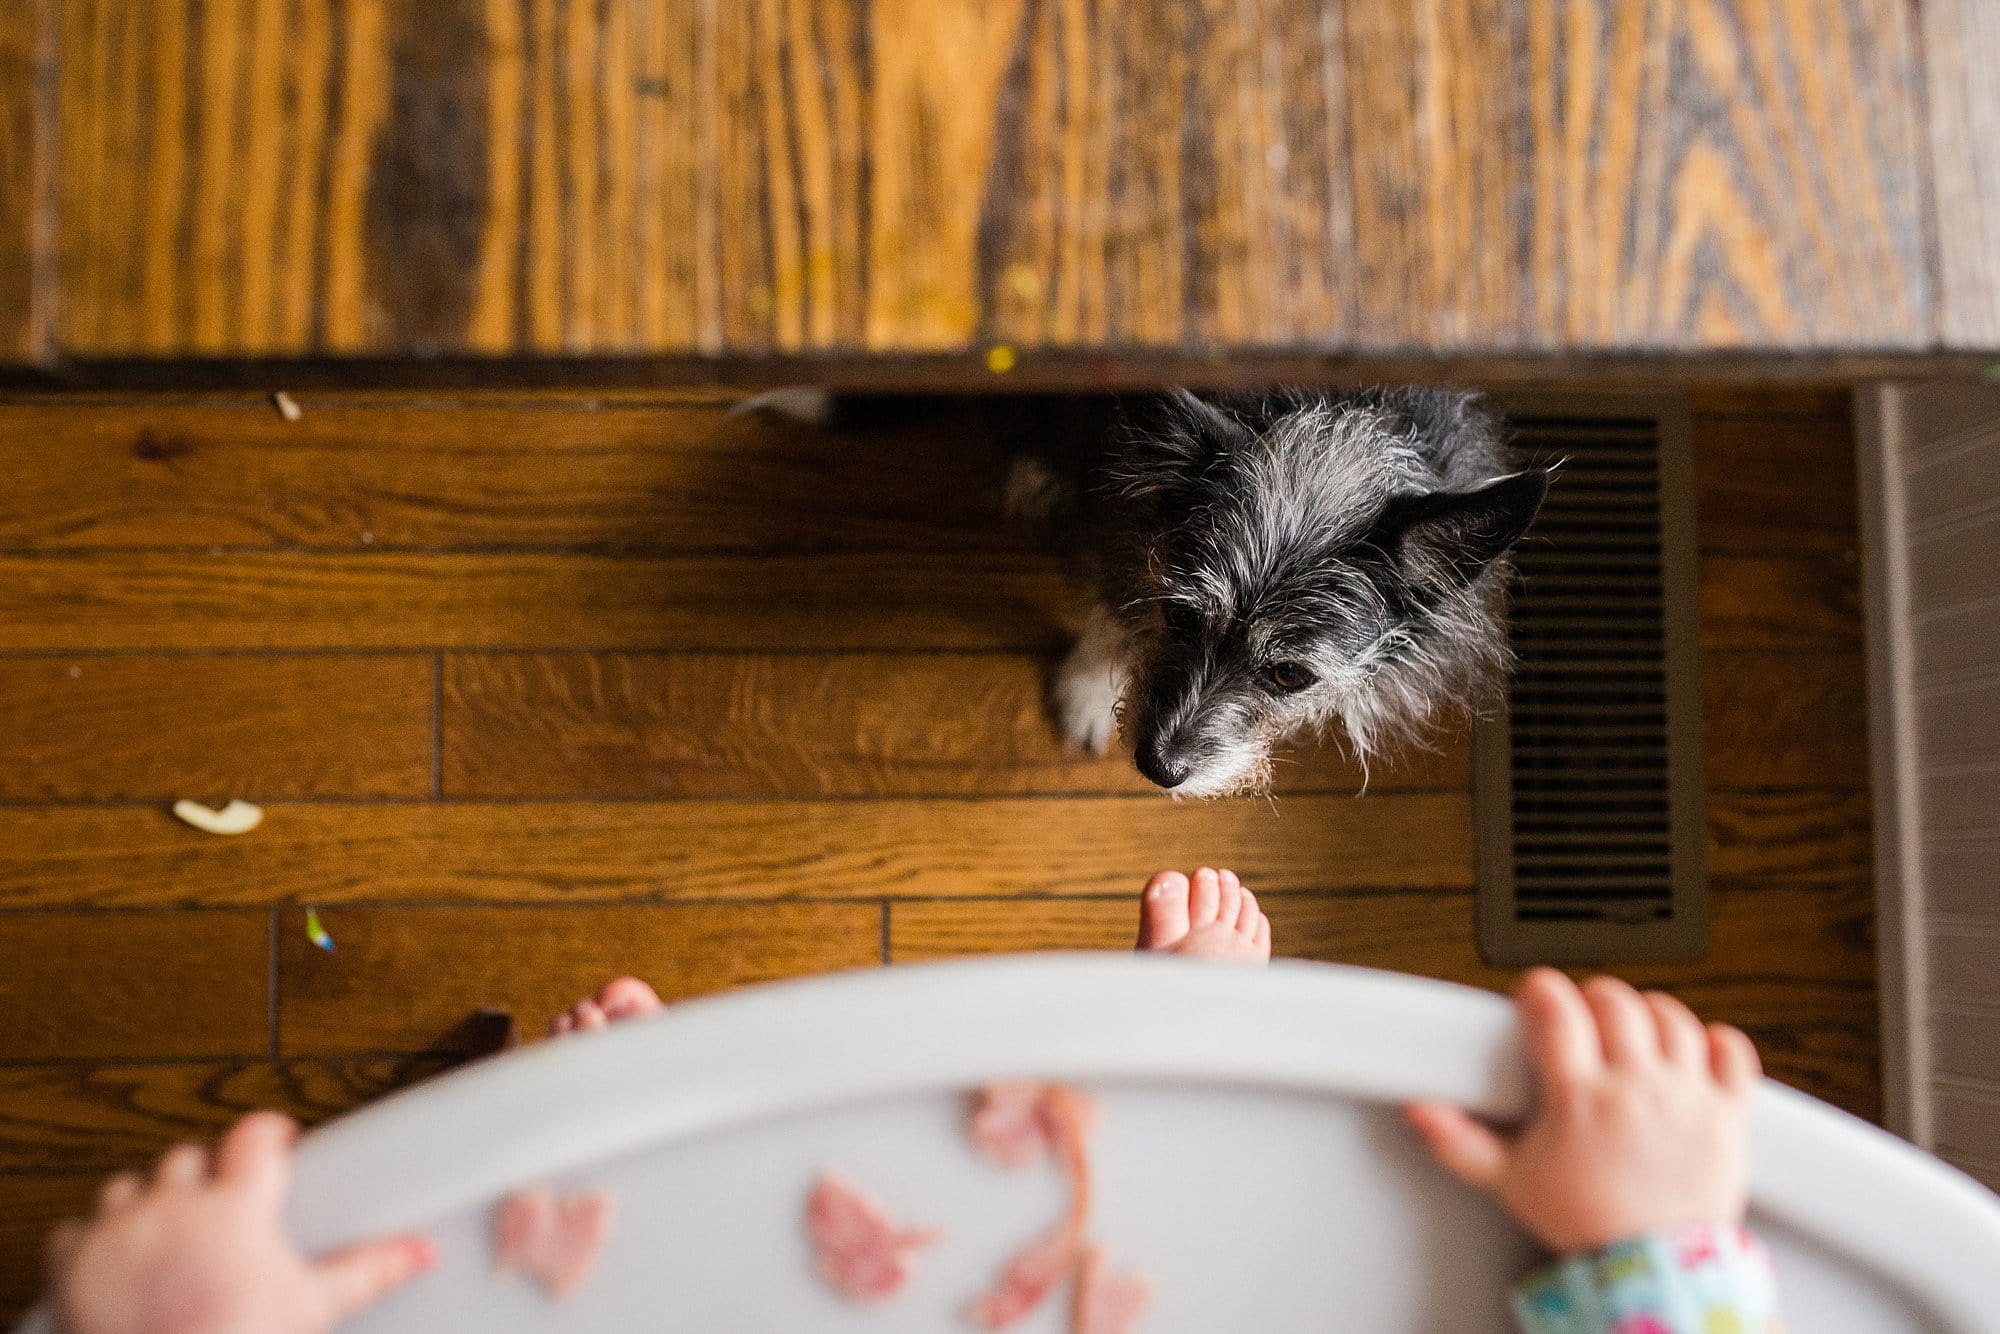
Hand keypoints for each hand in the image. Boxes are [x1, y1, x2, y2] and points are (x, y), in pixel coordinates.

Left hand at [47, 1112, 435, 1333]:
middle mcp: (174, 1205)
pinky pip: (77, 1230)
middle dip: (204, 1177)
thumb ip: (369, 1269)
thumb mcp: (312, 1306)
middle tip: (219, 1207)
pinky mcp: (74, 1262)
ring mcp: (119, 1230)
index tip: (275, 1142)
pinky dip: (94, 1241)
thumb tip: (420, 1252)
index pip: (255, 1136)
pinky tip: (115, 1262)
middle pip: (188, 1158)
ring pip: (128, 1186)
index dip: (269, 1133)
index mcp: (236, 1207)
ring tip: (166, 1232)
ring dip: (146, 1203)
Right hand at [1404, 968, 1759, 1254]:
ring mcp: (1684, 1096)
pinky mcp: (1727, 1114)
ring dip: (1648, 1012)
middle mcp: (1635, 1086)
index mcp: (1580, 1097)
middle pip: (1615, 1002)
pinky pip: (1733, 1055)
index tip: (1536, 997)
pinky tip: (1697, 1046)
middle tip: (1582, 1015)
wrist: (1655, 1269)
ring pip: (1672, 1018)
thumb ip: (1460, 1143)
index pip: (1556, 1008)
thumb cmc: (1590, 1225)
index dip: (1540, 990)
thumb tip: (1423, 1114)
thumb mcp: (1512, 1182)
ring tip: (1633, 1027)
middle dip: (1592, 998)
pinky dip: (1718, 1040)